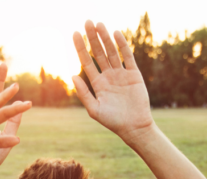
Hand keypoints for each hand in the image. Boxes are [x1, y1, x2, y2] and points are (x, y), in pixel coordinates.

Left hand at [71, 20, 153, 143]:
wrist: (134, 127)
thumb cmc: (113, 122)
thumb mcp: (94, 109)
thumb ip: (83, 93)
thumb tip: (72, 75)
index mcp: (98, 84)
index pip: (86, 61)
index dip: (81, 47)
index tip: (75, 33)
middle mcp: (108, 76)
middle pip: (98, 53)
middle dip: (93, 38)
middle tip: (87, 22)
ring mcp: (121, 74)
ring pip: (111, 52)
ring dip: (105, 38)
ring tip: (99, 24)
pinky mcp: (133, 74)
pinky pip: (127, 57)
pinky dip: (122, 45)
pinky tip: (115, 34)